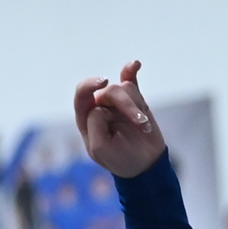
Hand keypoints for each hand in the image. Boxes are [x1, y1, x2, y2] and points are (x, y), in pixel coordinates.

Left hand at [72, 62, 166, 179]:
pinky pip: (131, 80)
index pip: (82, 95)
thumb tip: (100, 104)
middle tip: (141, 123)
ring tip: (143, 127)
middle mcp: (99, 106)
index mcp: (86, 118)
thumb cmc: (119, 159)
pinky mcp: (134, 100)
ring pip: (126, 88)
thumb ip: (94, 123)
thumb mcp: (99, 148)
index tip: (104, 83)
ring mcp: (116, 102)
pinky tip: (135, 64)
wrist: (145, 164)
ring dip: (138, 107)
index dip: (90, 85)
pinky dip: (131, 70)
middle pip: (110, 92)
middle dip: (127, 106)